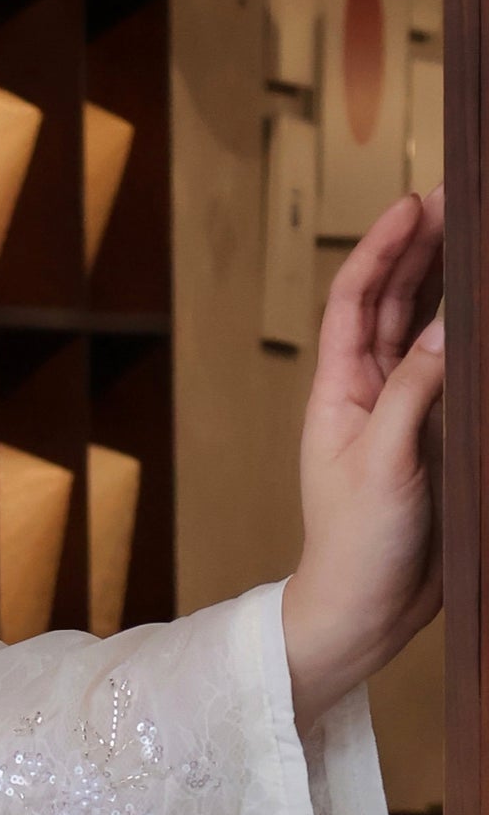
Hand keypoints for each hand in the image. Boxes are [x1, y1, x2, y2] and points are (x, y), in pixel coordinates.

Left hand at [281, 186, 445, 730]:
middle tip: (457, 202)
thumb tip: (448, 324)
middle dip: (422, 252)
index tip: (416, 204)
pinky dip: (469, 342)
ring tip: (475, 239)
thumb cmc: (355, 545)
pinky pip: (455, 376)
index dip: (384, 248)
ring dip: (447, 287)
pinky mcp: (435, 441)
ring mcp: (403, 415)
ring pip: (426, 334)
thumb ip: (416, 390)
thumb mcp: (385, 461)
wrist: (364, 613)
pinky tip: (484, 317)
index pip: (358, 300)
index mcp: (341, 390)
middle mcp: (370, 393)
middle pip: (394, 305)